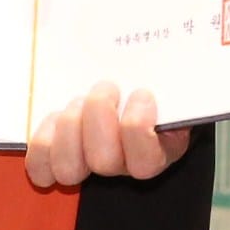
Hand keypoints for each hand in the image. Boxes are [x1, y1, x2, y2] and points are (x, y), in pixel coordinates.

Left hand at [26, 80, 191, 188]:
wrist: (132, 84)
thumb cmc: (157, 83)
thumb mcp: (175, 80)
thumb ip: (175, 80)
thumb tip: (188, 62)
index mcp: (158, 151)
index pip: (145, 161)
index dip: (137, 126)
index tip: (141, 93)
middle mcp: (123, 166)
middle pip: (104, 162)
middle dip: (98, 115)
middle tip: (106, 88)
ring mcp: (90, 165)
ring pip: (69, 168)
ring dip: (70, 127)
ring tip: (79, 101)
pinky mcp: (58, 159)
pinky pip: (41, 166)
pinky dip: (43, 140)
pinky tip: (55, 117)